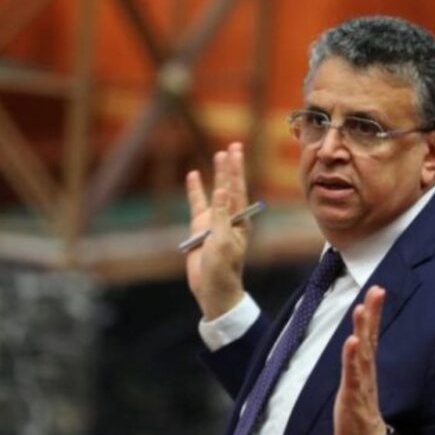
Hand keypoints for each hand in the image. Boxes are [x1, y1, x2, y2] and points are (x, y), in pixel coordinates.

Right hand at [185, 142, 248, 319]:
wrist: (212, 289)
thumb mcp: (223, 242)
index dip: (237, 169)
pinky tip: (194, 176)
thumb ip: (221, 215)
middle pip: (230, 186)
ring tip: (217, 155)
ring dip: (217, 174)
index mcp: (240, 220)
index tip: (236, 151)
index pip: (239, 189)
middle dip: (231, 166)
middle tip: (233, 146)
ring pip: (215, 192)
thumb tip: (222, 190)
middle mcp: (229, 217)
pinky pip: (197, 204)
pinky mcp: (201, 228)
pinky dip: (196, 190)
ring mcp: (214, 221)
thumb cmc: (223, 268)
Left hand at [334, 285, 387, 434]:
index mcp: (366, 368)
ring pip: (363, 353)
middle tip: (377, 289)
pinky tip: (352, 341)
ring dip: (362, 329)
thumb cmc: (360, 417)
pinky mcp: (353, 397)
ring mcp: (360, 384)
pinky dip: (352, 357)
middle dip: (372, 313)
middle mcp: (366, 373)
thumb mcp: (358, 385)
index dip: (373, 313)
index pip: (371, 335)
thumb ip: (359, 365)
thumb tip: (359, 345)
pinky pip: (353, 375)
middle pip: (370, 338)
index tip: (376, 290)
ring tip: (361, 309)